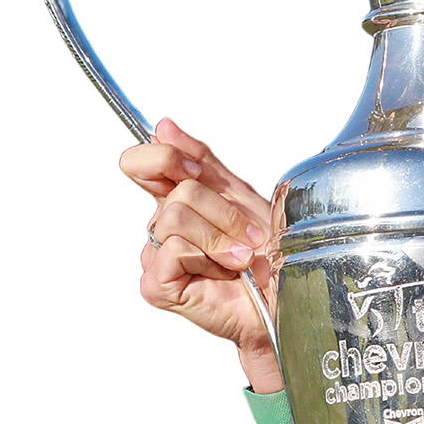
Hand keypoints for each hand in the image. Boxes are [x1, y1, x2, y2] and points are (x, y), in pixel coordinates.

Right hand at [120, 118, 275, 359]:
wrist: (283, 296)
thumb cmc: (267, 252)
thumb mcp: (238, 194)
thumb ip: (201, 160)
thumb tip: (163, 127)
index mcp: (176, 199)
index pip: (140, 162)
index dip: (163, 157)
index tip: (194, 169)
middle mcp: (161, 226)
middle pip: (175, 190)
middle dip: (222, 210)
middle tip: (246, 235)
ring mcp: (155, 256)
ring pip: (174, 217)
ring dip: (220, 236)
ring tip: (238, 257)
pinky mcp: (156, 284)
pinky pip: (174, 249)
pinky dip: (208, 259)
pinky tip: (222, 274)